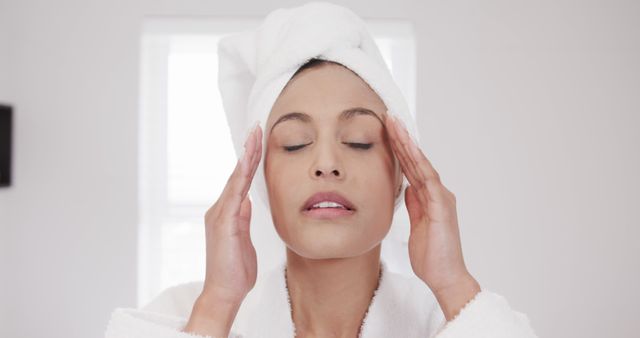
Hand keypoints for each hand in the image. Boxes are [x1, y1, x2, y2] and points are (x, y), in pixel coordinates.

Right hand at [183, 124, 261, 335]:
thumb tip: (246, 202)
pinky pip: (234, 193)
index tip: (257, 140)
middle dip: (248, 149)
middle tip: (256, 127)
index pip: (241, 180)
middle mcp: (220, 209)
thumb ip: (243, 219)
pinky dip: (241, 175)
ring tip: (253, 135)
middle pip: (237, 173)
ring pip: (236, 178)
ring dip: (246, 156)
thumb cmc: (235, 270)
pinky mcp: (223, 222)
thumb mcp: (244, 239)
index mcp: (227, 212)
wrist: (224, 292)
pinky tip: (247, 161)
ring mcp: (219, 214)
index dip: (250, 159)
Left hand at [384, 112, 479, 307]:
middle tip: (389, 117)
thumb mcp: (416, 226)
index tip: (387, 130)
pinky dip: (418, 162)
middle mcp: (438, 193)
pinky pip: (428, 179)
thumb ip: (414, 206)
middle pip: (416, 160)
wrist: (446, 277)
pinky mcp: (442, 206)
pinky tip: (408, 148)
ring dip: (408, 143)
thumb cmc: (432, 256)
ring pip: (421, 164)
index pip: (412, 168)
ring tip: (395, 124)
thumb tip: (407, 189)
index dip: (399, 148)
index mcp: (430, 198)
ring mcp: (441, 198)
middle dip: (402, 138)